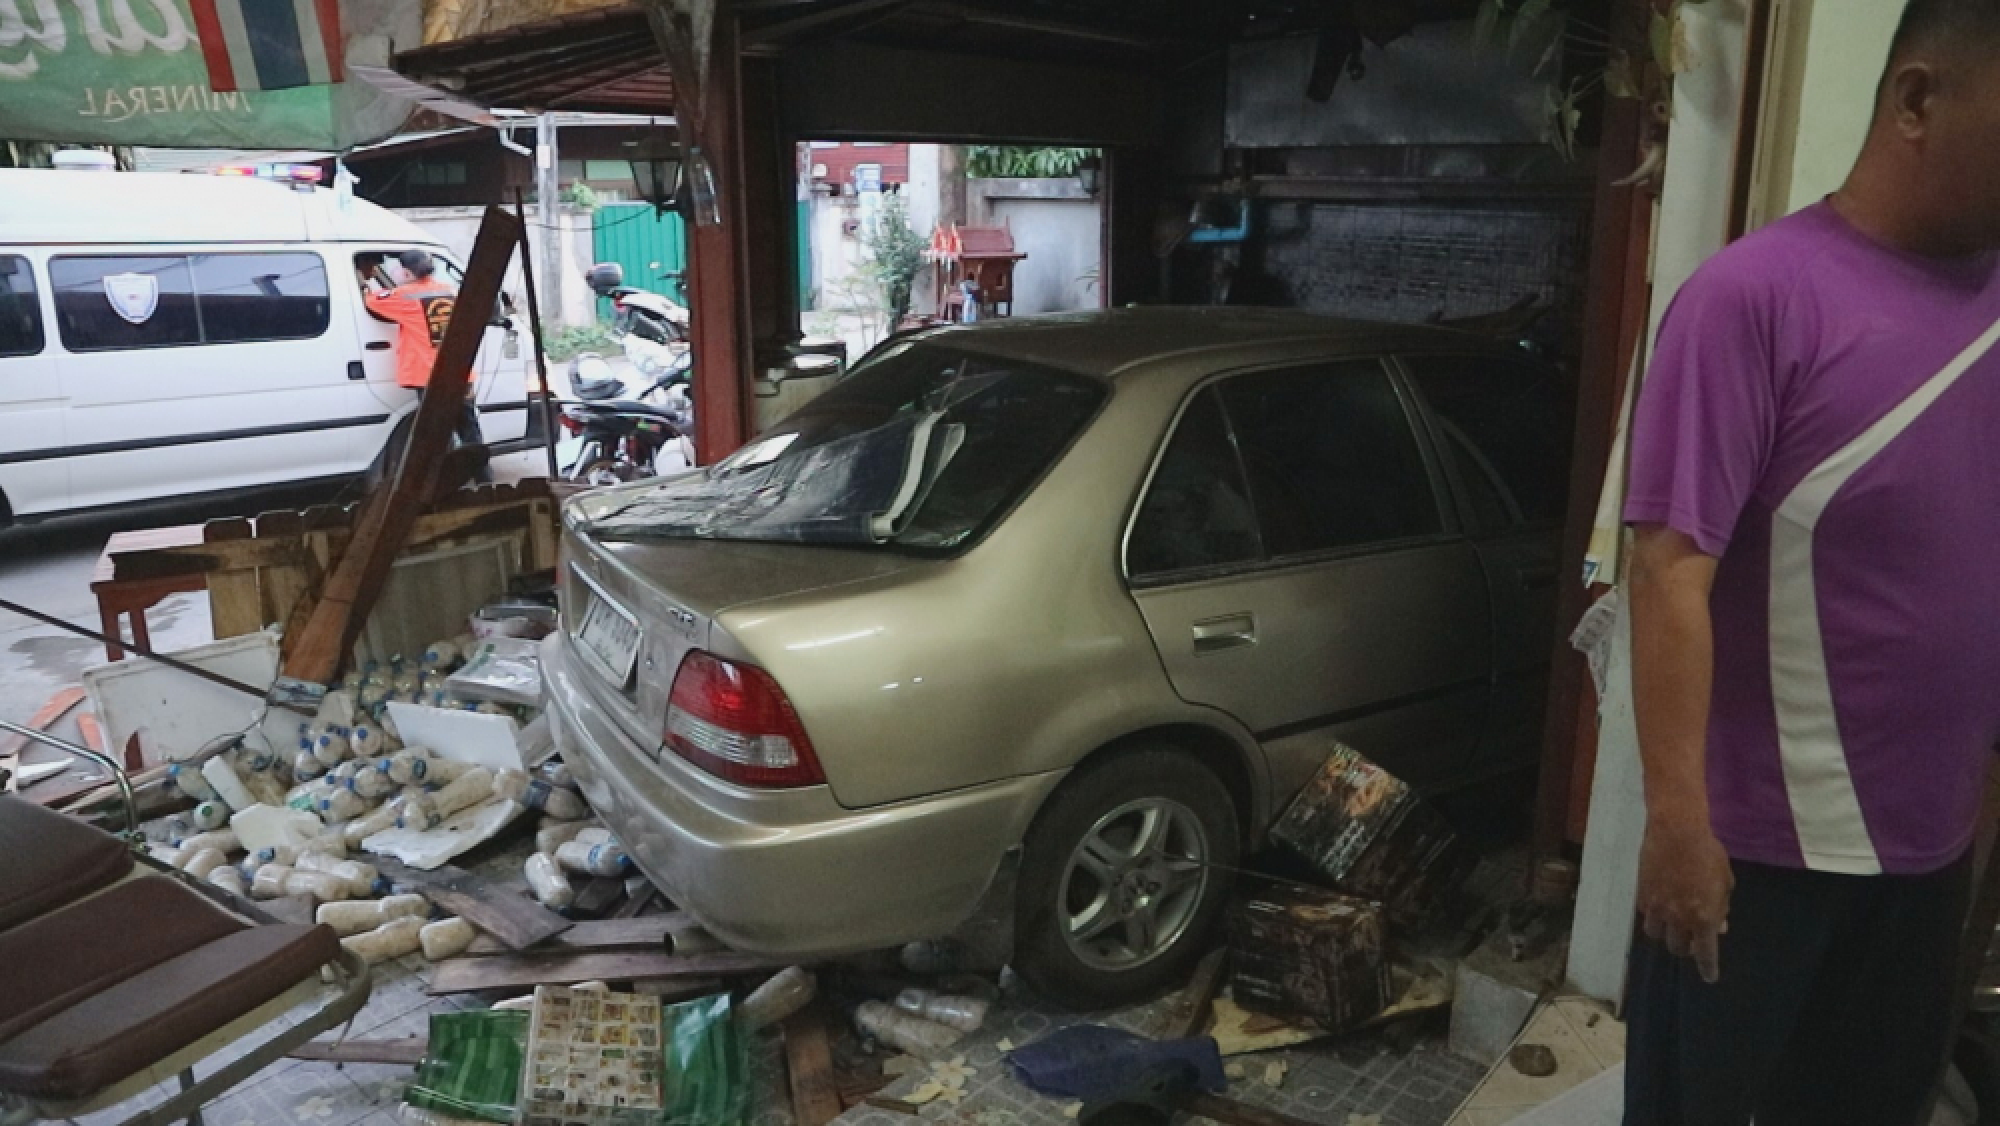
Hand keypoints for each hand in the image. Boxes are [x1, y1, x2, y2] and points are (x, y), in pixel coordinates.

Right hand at [1636, 810, 1733, 983]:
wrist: (1676, 832)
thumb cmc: (1708, 854)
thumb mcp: (1724, 882)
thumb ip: (1721, 907)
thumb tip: (1720, 926)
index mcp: (1703, 917)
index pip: (1706, 953)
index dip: (1707, 968)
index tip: (1709, 977)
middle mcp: (1678, 918)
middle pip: (1678, 948)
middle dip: (1686, 948)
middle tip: (1692, 939)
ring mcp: (1657, 908)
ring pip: (1657, 935)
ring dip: (1667, 933)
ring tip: (1672, 923)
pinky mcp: (1642, 895)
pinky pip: (1647, 916)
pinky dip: (1655, 916)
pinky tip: (1660, 905)